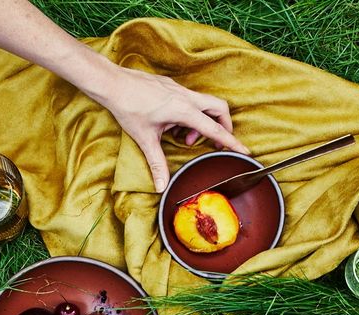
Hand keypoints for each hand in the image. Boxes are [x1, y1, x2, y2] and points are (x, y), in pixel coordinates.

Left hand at [92, 65, 248, 191]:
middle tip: (216, 142)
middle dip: (223, 125)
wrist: (113, 83)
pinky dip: (190, 114)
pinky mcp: (172, 87)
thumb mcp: (145, 139)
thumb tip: (161, 186)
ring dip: (202, 121)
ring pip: (205, 103)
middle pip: (219, 108)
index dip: (231, 141)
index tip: (244, 151)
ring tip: (185, 138)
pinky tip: (173, 125)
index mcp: (184, 110)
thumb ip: (157, 163)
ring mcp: (180, 89)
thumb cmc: (128, 108)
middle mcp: (186, 97)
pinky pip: (191, 100)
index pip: (214, 128)